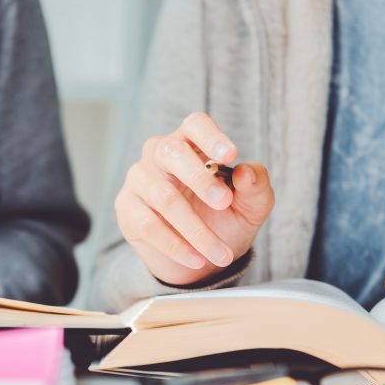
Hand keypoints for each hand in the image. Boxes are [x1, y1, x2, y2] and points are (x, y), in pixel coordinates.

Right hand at [115, 112, 274, 285]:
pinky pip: (149, 225)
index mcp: (192, 143)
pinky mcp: (127, 207)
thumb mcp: (250, 206)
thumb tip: (246, 172)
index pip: (195, 125)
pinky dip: (176, 246)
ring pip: (164, 197)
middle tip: (224, 203)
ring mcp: (139, 179)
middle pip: (172, 152)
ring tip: (220, 253)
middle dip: (200, 179)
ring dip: (195, 229)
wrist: (198, 258)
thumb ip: (257, 186)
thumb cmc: (223, 219)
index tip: (230, 155)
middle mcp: (160, 153)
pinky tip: (197, 259)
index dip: (210, 137)